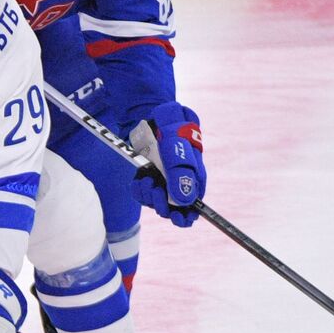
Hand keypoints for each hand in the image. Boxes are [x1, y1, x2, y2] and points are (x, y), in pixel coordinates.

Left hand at [130, 101, 205, 226]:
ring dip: (149, 197)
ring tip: (147, 180)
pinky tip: (139, 179)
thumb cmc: (171, 129)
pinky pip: (142, 194)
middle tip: (156, 192)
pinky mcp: (148, 176)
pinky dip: (139, 190)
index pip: (193, 208)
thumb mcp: (178, 150)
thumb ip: (181, 175)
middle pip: (173, 210)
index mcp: (194, 179)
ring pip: (156, 203)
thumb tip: (185, 203)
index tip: (177, 218)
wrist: (152, 114)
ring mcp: (162, 180)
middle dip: (163, 206)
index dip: (186, 217)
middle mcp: (178, 182)